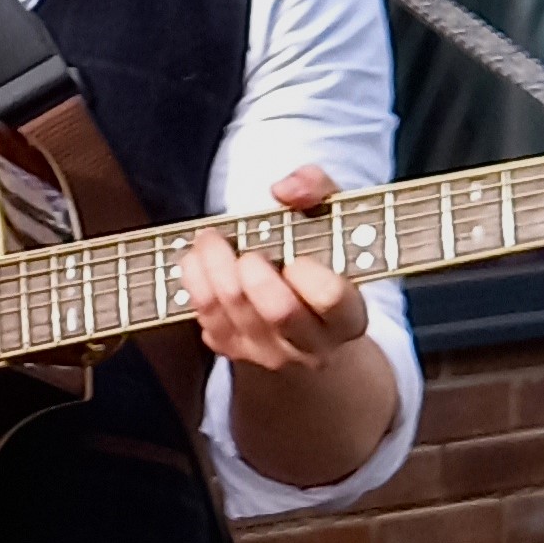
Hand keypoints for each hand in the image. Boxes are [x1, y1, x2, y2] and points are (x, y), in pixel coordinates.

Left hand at [168, 164, 372, 372]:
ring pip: (233, 312)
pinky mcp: (233, 353)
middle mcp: (312, 345)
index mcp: (347, 316)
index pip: (331, 298)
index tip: (296, 256)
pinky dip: (196, 282)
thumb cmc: (321, 262)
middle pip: (278, 311)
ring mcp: (270, 354)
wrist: (303, 324)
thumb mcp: (330, 220)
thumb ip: (317, 190)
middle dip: (250, 268)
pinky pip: (206, 318)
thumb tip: (284, 188)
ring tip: (210, 239)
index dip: (309, 273)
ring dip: (212, 266)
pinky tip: (199, 261)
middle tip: (240, 242)